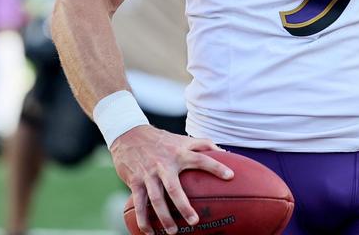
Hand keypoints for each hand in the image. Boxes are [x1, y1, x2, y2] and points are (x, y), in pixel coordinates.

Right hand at [110, 125, 233, 234]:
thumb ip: (203, 144)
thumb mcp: (182, 139)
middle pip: (174, 187)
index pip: (201, 158)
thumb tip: (226, 153)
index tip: (230, 176)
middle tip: (194, 221)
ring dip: (164, 217)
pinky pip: (139, 203)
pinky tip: (149, 232)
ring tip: (173, 232)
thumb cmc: (161, 139)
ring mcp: (149, 174)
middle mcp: (164, 164)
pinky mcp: (135, 181)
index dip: (215, 166)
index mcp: (179, 153)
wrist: (128, 134)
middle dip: (184, 206)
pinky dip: (143, 219)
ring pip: (156, 199)